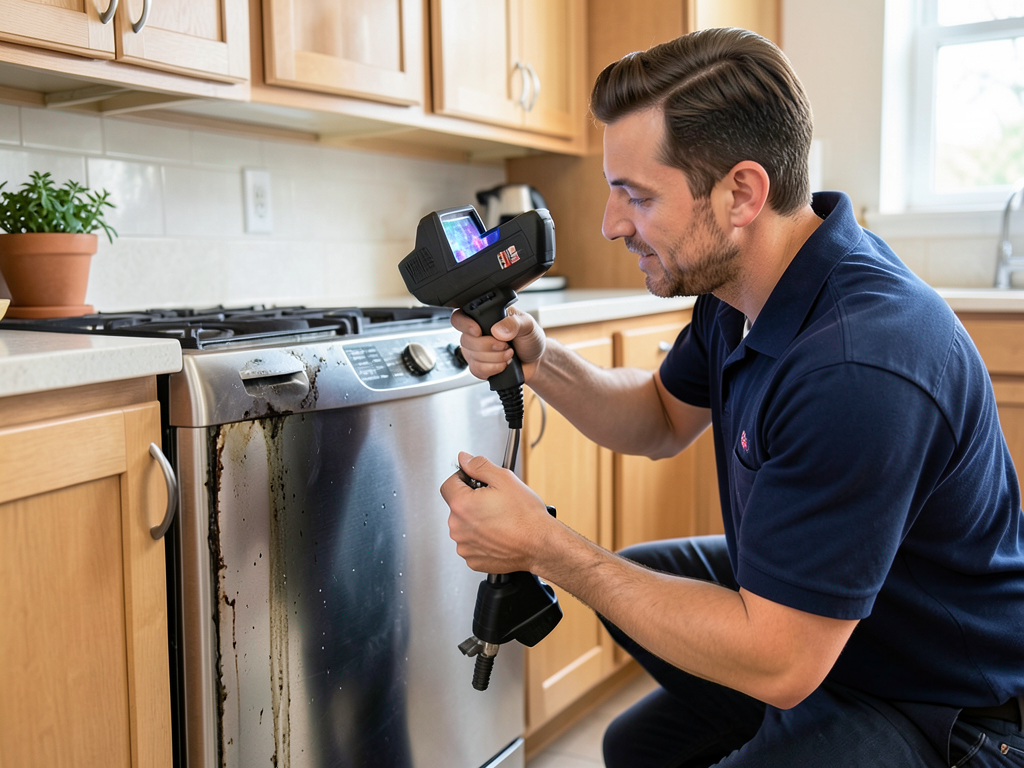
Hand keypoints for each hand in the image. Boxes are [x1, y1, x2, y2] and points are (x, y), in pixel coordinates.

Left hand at [440, 452, 551, 573]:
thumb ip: (479, 466)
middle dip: (472, 501)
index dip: (462, 479)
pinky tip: (498, 534)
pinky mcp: (473, 560)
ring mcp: (464, 546)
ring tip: (499, 520)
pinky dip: (481, 539)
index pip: (448, 485)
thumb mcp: (504, 479)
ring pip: (464, 526)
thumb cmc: (526, 516)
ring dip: (476, 521)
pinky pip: (471, 543)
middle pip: (457, 506)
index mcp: (462, 505)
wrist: (540, 545)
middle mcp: (458, 528)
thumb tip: (464, 459)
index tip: (474, 482)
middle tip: (494, 502)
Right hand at [451, 305, 545, 382]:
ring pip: (472, 356)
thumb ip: (514, 323)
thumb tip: (498, 330)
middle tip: (506, 345)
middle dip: (488, 346)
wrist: (536, 361)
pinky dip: (493, 368)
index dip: (465, 324)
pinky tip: (503, 364)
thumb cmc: (530, 339)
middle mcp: (476, 332)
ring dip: (494, 358)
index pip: (460, 316)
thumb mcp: (528, 325)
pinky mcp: (479, 366)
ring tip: (509, 354)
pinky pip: (476, 370)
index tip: (478, 331)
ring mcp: (475, 350)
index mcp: (485, 316)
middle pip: (466, 340)